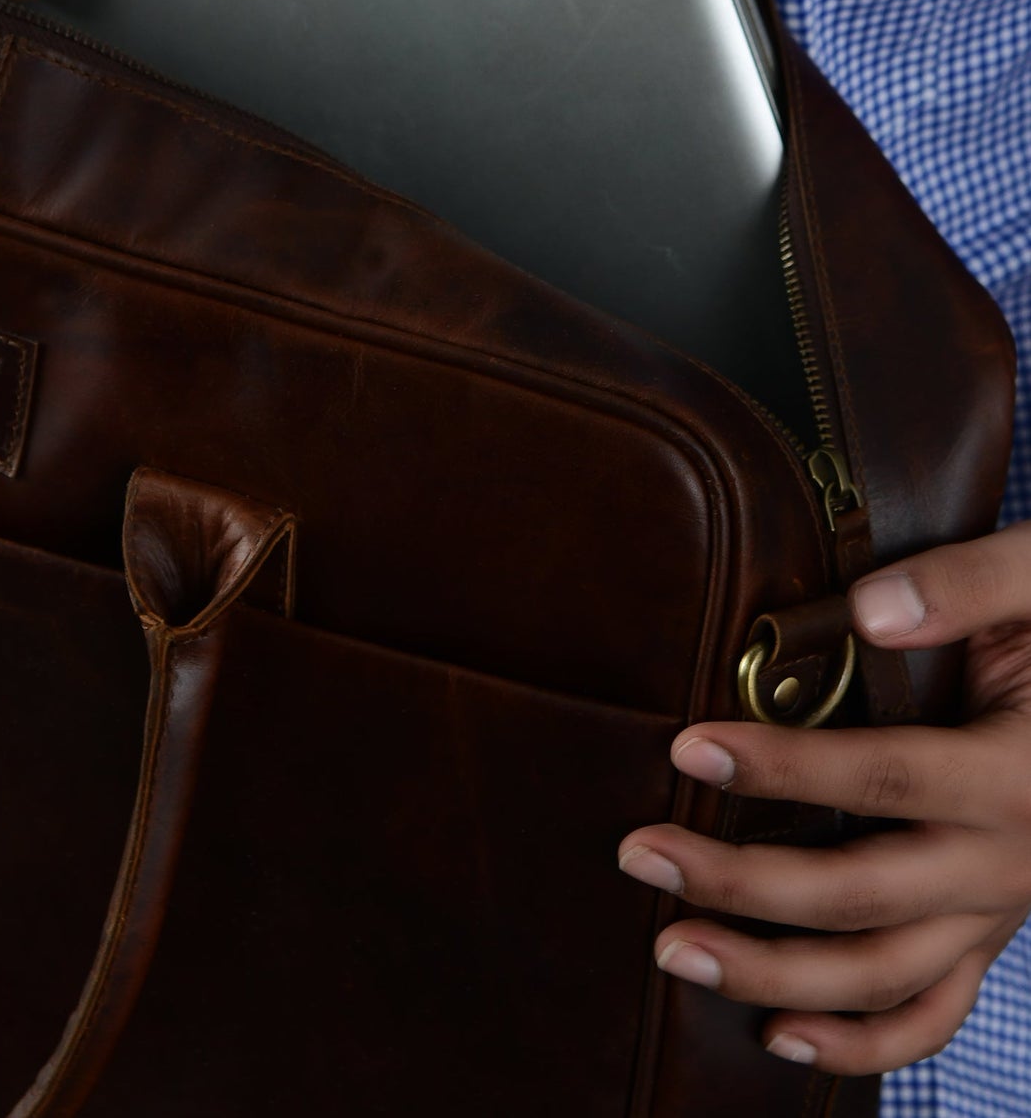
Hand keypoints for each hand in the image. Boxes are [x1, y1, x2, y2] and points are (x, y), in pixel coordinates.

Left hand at [616, 521, 1030, 1074]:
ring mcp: (998, 913)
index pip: (884, 777)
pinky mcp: (987, 934)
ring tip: (671, 950)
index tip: (687, 748)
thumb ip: (964, 587)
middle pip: (860, 895)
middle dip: (740, 883)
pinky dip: (858, 1043)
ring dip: (771, 976)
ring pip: (881, 977)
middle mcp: (1010, 864)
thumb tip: (868, 611)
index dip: (782, 768)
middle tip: (638, 853)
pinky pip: (930, 1014)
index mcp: (1016, 776)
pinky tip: (777, 1037)